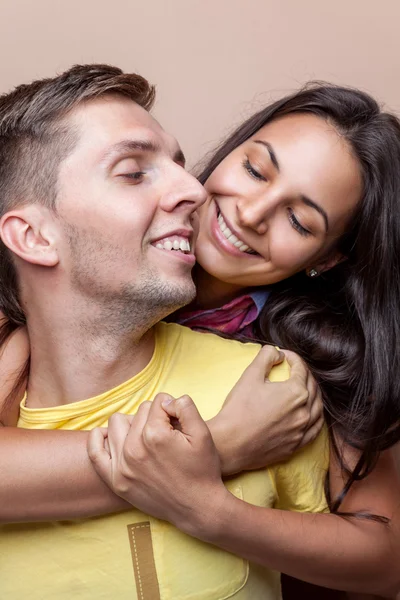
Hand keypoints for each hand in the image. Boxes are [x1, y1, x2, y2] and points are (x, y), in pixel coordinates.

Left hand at [88, 394, 228, 535]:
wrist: (198, 508)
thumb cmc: (202, 469)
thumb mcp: (203, 433)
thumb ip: (184, 406)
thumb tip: (165, 401)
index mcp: (155, 435)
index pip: (157, 403)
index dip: (171, 409)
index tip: (179, 424)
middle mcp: (134, 449)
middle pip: (139, 412)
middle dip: (154, 417)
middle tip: (168, 434)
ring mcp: (122, 466)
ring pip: (117, 423)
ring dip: (132, 424)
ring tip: (148, 436)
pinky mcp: (116, 481)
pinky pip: (95, 451)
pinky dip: (100, 438)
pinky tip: (111, 436)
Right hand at [207, 345, 323, 474]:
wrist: (230, 444)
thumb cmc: (238, 410)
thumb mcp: (250, 375)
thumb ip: (266, 357)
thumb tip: (277, 354)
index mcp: (296, 392)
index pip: (301, 369)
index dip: (293, 358)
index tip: (283, 356)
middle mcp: (304, 412)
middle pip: (312, 386)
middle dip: (304, 374)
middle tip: (292, 369)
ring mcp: (302, 430)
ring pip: (318, 408)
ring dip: (313, 394)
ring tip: (304, 388)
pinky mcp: (296, 445)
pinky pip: (315, 429)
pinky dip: (315, 417)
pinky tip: (309, 413)